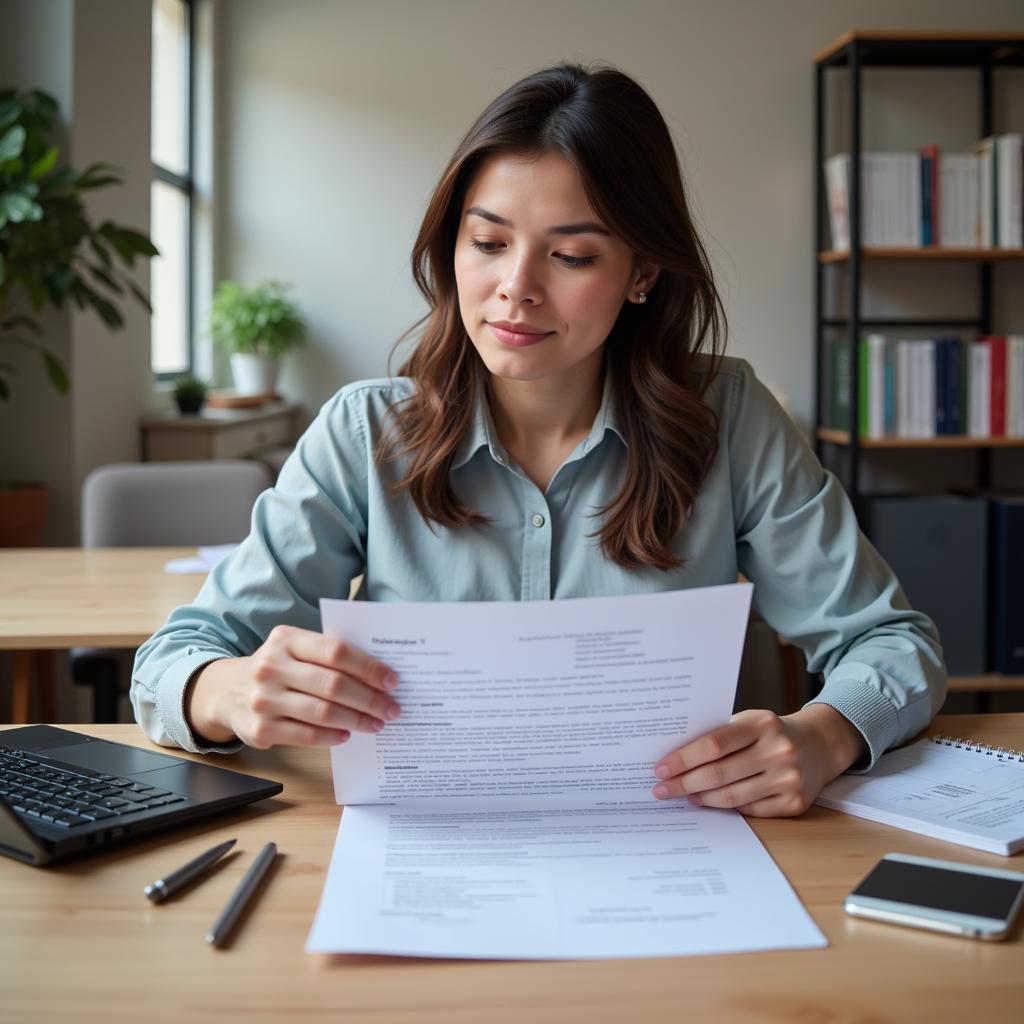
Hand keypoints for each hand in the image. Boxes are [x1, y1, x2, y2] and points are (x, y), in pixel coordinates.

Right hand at [185, 624, 400, 748]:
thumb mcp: (294, 649)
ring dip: (356, 720)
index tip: (392, 681)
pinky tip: (347, 735)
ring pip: (322, 712)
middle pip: (333, 684)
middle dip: (369, 699)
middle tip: (392, 708)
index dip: (369, 667)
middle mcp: (272, 666)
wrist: (227, 691)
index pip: (337, 651)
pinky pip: (306, 735)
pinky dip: (331, 737)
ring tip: (376, 723)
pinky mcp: (260, 729)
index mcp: (286, 639)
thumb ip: (328, 655)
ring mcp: (264, 699)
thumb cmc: (278, 668)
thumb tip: (379, 674)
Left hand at [651, 704, 865, 816]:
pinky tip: (709, 802)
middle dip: (684, 783)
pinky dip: (726, 808)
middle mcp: (778, 751)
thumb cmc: (771, 732)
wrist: (820, 744)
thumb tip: (675, 758)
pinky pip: (750, 810)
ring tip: (683, 795)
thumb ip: (719, 735)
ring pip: (732, 797)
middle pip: (718, 774)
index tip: (660, 768)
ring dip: (701, 798)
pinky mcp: (795, 803)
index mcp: (762, 724)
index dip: (683, 759)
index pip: (713, 744)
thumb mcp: (750, 721)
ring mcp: (789, 779)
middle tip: (661, 788)